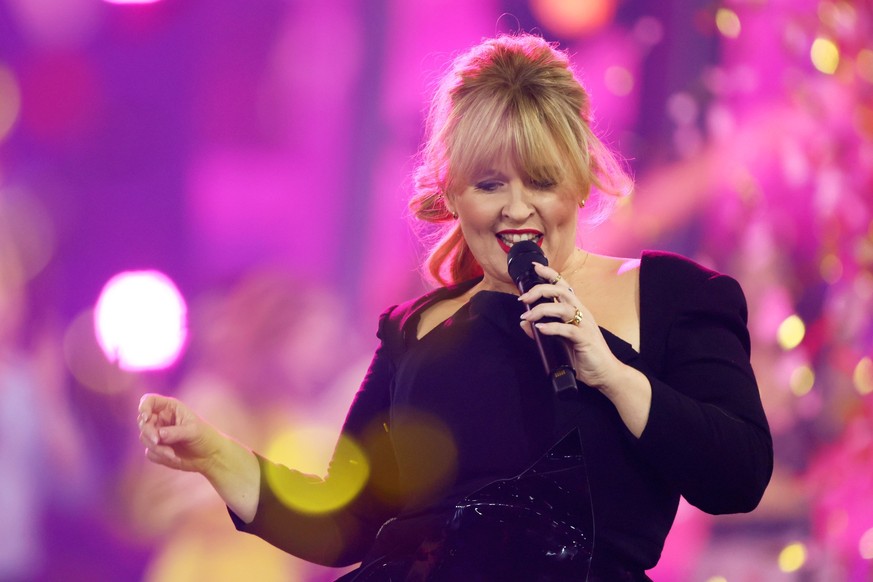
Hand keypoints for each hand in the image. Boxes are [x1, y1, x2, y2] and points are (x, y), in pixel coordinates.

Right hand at [138, 393, 222, 473]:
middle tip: (158, 441)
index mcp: (170, 408)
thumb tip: (159, 435)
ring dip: (157, 447)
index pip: (149, 400)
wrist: (209, 456)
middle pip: (143, 422)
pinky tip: (175, 458)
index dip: (144, 407)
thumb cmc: (204, 437)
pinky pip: (150, 452)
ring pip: (144, 438)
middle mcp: (161, 419)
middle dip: (149, 432)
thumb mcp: (193, 431)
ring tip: (173, 454)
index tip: (146, 417)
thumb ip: (175, 432)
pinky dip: (160, 456)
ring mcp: (157, 434)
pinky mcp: (157, 448)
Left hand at [518, 262, 620, 389]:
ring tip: (528, 316)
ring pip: (563, 307)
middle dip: (540, 290)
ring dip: (542, 310)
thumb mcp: (560, 342)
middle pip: (561, 292)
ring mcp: (585, 325)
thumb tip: (524, 323)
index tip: (535, 267)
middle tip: (523, 298)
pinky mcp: (585, 338)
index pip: (563, 286)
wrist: (606, 373)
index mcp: (577, 310)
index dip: (550, 274)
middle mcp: (582, 313)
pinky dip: (552, 327)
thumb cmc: (584, 356)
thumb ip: (543, 331)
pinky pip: (568, 329)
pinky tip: (540, 328)